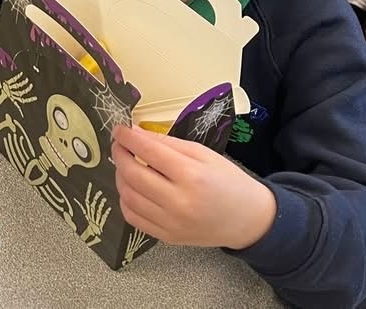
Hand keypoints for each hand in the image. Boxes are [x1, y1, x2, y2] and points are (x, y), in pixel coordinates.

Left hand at [111, 124, 276, 249]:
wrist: (247, 220)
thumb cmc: (227, 181)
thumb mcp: (202, 153)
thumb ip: (167, 143)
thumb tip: (135, 132)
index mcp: (191, 176)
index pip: (148, 152)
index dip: (128, 138)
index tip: (119, 129)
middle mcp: (179, 202)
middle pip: (133, 174)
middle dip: (119, 155)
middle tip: (118, 144)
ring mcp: (171, 223)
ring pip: (128, 196)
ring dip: (119, 176)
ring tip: (125, 164)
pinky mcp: (167, 237)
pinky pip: (133, 217)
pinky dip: (125, 200)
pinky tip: (132, 188)